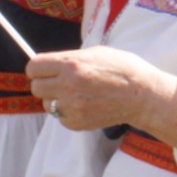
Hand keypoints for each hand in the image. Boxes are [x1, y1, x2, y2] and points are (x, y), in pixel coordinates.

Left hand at [26, 46, 176, 146]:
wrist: (143, 95)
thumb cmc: (122, 69)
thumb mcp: (95, 53)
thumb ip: (70, 59)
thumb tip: (49, 64)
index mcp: (71, 64)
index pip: (33, 67)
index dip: (38, 68)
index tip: (44, 70)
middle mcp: (68, 85)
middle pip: (36, 87)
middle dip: (45, 84)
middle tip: (59, 82)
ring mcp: (72, 106)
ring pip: (46, 104)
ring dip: (56, 99)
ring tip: (77, 94)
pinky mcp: (77, 123)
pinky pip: (60, 117)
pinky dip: (68, 113)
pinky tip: (85, 105)